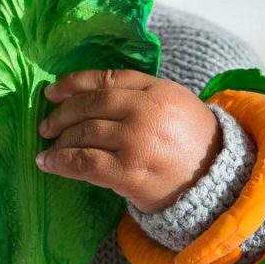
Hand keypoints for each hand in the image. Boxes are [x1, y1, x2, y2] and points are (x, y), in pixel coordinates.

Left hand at [35, 69, 222, 213]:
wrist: (218, 185)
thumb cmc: (191, 143)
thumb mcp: (174, 104)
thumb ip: (140, 93)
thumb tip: (90, 93)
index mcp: (157, 90)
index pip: (106, 79)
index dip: (73, 83)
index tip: (51, 91)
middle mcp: (145, 111)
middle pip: (91, 105)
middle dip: (62, 113)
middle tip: (46, 124)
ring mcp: (137, 141)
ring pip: (84, 133)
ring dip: (59, 140)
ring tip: (47, 146)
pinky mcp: (129, 172)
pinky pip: (85, 162)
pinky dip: (61, 161)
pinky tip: (48, 163)